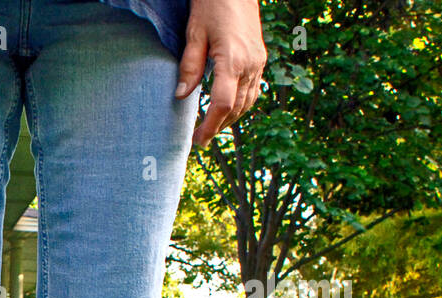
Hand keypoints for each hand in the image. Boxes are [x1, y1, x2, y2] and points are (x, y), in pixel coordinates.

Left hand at [175, 0, 267, 147]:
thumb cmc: (212, 7)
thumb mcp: (194, 34)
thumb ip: (189, 66)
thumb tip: (181, 96)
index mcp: (233, 61)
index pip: (223, 104)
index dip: (211, 126)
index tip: (199, 140)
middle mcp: (251, 64)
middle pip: (236, 108)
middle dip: (218, 126)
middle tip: (200, 139)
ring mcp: (258, 62)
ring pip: (247, 102)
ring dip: (230, 118)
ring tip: (211, 128)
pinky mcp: (260, 58)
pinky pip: (253, 90)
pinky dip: (240, 104)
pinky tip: (227, 109)